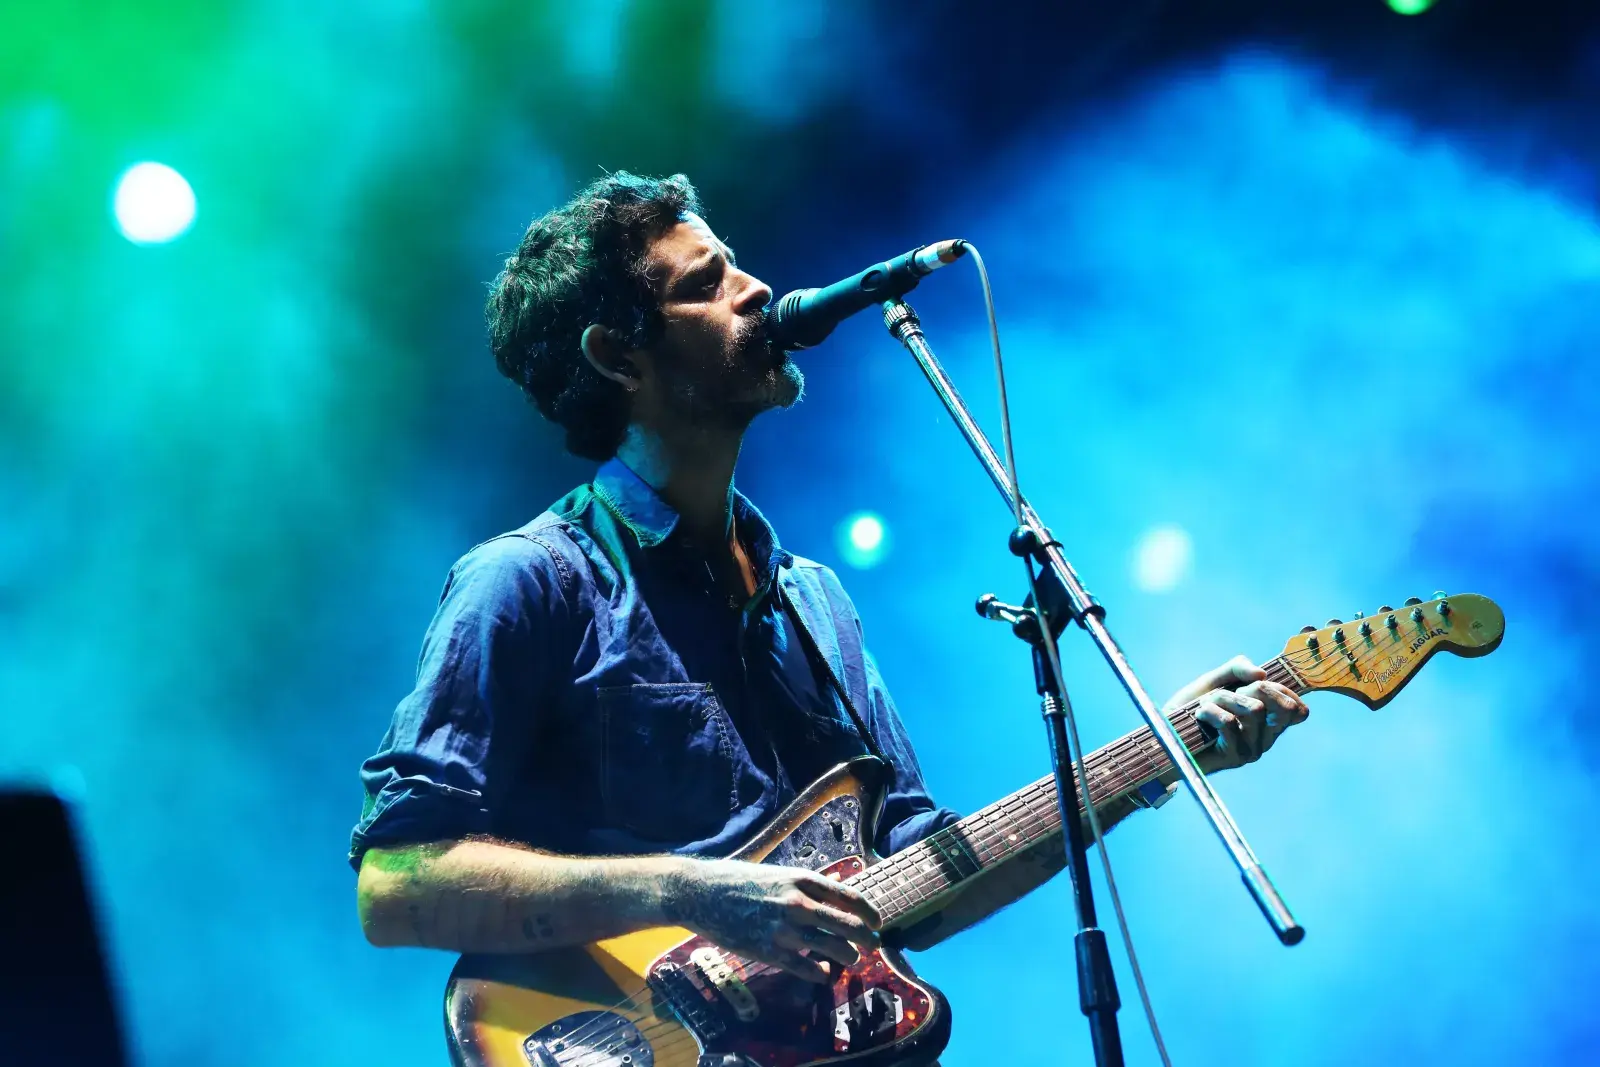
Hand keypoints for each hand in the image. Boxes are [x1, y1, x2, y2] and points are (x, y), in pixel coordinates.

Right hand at [660, 858, 880, 983]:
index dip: (869, 912)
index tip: (877, 922)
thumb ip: (807, 885)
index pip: (849, 897)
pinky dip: (820, 973)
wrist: (701, 892)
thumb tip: (836, 892)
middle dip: (866, 938)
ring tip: (852, 959)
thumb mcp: (778, 873)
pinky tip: (824, 974)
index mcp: (801, 880)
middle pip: (846, 925)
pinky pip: (804, 967)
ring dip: (848, 957)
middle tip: (874, 945)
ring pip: (831, 948)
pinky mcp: (767, 950)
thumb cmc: (739, 879)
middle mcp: (797, 903)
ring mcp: (783, 928)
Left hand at [1166, 655, 1307, 770]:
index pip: (1299, 710)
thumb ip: (1237, 669)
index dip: (1282, 690)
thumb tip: (1261, 673)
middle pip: (1282, 706)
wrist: (1164, 734)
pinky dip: (1210, 711)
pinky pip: (1230, 722)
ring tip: (1205, 704)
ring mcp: (1253, 750)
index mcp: (1268, 722)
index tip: (1256, 684)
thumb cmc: (1191, 708)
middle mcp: (1266, 738)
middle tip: (1226, 692)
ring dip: (1223, 698)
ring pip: (1254, 709)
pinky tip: (1199, 715)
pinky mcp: (1235, 757)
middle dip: (1251, 688)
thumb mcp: (1215, 681)